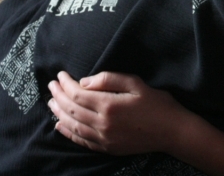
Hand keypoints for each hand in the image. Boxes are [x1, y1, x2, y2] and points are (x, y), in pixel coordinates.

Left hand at [47, 71, 189, 154]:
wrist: (173, 132)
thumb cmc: (157, 104)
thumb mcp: (136, 83)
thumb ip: (109, 79)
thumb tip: (84, 81)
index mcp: (109, 105)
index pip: (78, 93)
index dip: (66, 84)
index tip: (60, 75)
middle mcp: (103, 124)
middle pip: (72, 109)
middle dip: (58, 96)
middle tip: (50, 85)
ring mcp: (104, 138)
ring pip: (73, 125)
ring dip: (59, 113)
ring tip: (51, 102)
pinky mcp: (108, 148)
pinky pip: (82, 141)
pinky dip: (68, 133)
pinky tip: (60, 126)